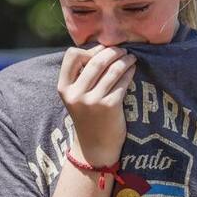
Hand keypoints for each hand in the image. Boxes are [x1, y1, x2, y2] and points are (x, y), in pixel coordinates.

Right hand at [58, 44, 136, 165]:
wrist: (95, 147)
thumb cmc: (87, 116)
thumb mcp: (75, 97)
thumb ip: (80, 76)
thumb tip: (101, 48)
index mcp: (64, 88)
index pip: (72, 55)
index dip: (89, 50)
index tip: (101, 51)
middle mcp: (76, 93)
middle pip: (96, 60)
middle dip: (112, 52)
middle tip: (122, 50)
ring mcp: (93, 100)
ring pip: (112, 69)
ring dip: (124, 60)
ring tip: (130, 58)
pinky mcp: (110, 106)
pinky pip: (122, 81)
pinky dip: (129, 72)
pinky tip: (132, 70)